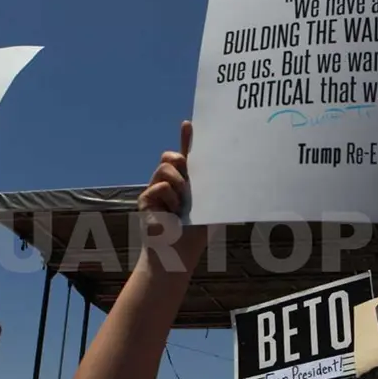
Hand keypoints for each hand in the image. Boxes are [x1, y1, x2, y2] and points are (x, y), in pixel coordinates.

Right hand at [137, 121, 207, 260]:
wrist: (178, 254)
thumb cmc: (197, 232)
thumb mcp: (211, 206)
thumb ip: (215, 188)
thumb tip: (231, 172)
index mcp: (186, 183)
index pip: (184, 156)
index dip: (186, 139)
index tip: (189, 124)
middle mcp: (168, 183)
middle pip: (171, 156)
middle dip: (182, 160)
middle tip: (189, 176)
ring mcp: (155, 190)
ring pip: (165, 168)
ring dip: (179, 184)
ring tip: (183, 204)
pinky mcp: (146, 199)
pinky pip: (161, 185)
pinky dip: (170, 198)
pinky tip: (173, 214)